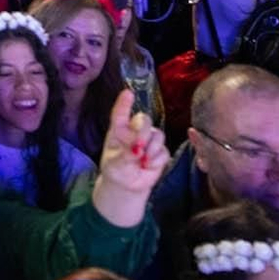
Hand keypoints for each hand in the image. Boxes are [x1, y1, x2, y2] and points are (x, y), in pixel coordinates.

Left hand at [89, 91, 170, 223]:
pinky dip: (156, 160)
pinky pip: (164, 151)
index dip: (124, 103)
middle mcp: (134, 131)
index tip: (128, 93)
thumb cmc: (116, 169)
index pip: (120, 114)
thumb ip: (125, 155)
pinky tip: (147, 166)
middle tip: (139, 147)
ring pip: (157, 134)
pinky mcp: (160, 151)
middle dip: (143, 131)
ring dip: (152, 148)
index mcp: (119, 130)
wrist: (127, 186)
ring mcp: (149, 140)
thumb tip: (138, 150)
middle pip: (144, 120)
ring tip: (142, 162)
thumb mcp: (115, 164)